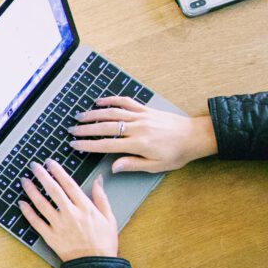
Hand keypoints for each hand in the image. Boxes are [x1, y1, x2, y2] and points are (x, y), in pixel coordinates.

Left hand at [18, 160, 118, 261]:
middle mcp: (71, 214)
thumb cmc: (104, 242)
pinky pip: (36, 222)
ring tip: (24, 180)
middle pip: (53, 190)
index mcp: (85, 207)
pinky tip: (21, 203)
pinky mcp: (50, 237)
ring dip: (31, 190)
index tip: (50, 163)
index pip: (69, 184)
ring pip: (42, 204)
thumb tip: (98, 179)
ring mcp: (59, 225)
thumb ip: (101, 197)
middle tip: (34, 165)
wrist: (96, 266)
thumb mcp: (109, 217)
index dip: (58, 171)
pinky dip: (27, 212)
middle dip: (42, 175)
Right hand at [69, 96, 217, 172]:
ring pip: (113, 113)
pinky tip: (99, 102)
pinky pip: (126, 102)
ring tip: (80, 116)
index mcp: (139, 144)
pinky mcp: (146, 109)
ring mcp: (141, 116)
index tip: (75, 145)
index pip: (107, 145)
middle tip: (71, 130)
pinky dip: (111, 100)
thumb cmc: (178, 154)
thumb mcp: (156, 166)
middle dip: (86, 129)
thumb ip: (133, 165)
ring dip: (94, 114)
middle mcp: (138, 128)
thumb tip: (113, 167)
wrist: (196, 136)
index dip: (89, 145)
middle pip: (106, 127)